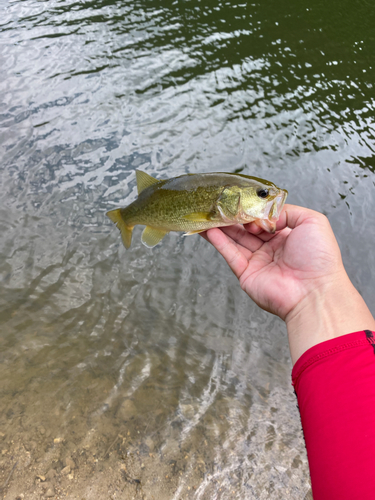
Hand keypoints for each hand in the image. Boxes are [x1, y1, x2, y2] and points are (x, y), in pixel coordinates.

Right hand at [201, 204, 374, 361]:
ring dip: (221, 227)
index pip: (264, 220)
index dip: (253, 211)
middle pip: (246, 229)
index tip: (243, 202)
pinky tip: (209, 230)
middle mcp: (271, 250)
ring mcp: (258, 262)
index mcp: (287, 237)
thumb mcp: (312, 222)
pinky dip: (219, 242)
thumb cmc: (319, 258)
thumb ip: (287, 211)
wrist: (314, 291)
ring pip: (235, 240)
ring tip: (207, 214)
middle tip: (218, 205)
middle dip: (232, 217)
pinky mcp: (247, 274)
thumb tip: (263, 215)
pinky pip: (231, 255)